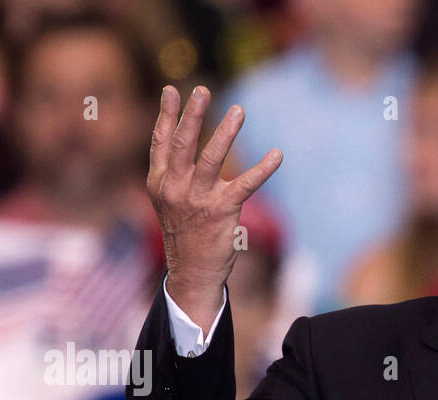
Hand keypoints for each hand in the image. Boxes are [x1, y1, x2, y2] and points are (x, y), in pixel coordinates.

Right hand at [148, 85, 282, 330]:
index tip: (172, 90)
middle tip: (202, 91)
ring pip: (211, 157)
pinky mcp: (222, 210)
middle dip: (193, 115)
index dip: (167, 115)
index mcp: (160, 182)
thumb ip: (173, 173)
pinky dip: (264, 168)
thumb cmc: (184, 233)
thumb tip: (181, 141)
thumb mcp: (168, 201)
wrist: (192, 272)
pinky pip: (246, 184)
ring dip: (226, 132)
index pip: (161, 142)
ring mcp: (198, 199)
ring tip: (238, 110)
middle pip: (183, 143)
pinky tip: (277, 155)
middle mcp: (176, 188)